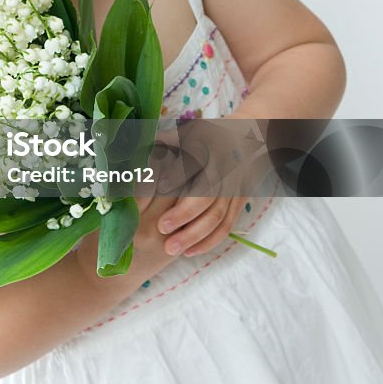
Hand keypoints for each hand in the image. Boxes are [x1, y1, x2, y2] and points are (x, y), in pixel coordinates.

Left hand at [149, 118, 272, 256]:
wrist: (245, 139)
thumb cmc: (205, 137)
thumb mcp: (186, 131)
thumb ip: (163, 140)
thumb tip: (136, 147)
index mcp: (209, 146)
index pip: (193, 161)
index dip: (176, 175)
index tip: (158, 188)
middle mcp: (224, 167)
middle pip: (206, 194)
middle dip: (184, 213)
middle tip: (161, 227)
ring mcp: (234, 187)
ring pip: (217, 215)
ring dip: (194, 235)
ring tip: (170, 248)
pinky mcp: (239, 202)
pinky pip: (226, 226)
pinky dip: (209, 241)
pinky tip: (190, 252)